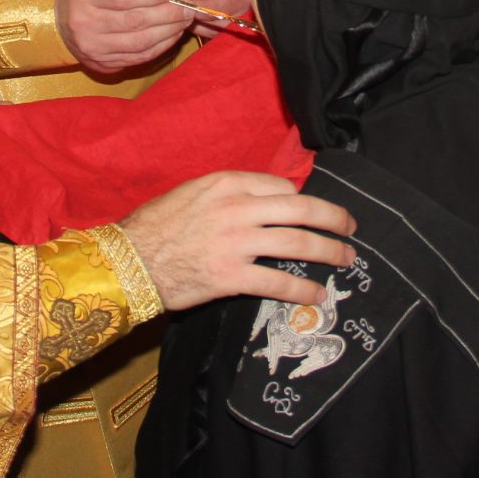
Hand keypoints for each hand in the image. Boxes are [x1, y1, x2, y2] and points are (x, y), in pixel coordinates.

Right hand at [56, 0, 186, 74]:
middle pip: (135, 21)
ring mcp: (94, 49)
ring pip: (140, 42)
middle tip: (188, 6)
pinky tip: (172, 34)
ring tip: (184, 19)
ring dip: (168, 31)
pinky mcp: (104, 64)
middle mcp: (84, 24)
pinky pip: (139, 57)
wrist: (58, 25)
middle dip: (168, 13)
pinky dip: (160, 46)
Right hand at [119, 170, 356, 310]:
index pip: (281, 186)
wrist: (127, 260)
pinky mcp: (232, 277)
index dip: (300, 199)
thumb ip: (228, 195)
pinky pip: (279, 281)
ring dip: (329, 251)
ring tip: (346, 259)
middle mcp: (237, 208)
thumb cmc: (155, 226)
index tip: (309, 211)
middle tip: (351, 226)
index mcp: (227, 183)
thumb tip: (263, 203)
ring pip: (298, 243)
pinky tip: (317, 294)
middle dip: (334, 218)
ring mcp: (237, 242)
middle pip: (301, 209)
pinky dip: (303, 289)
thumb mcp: (191, 192)